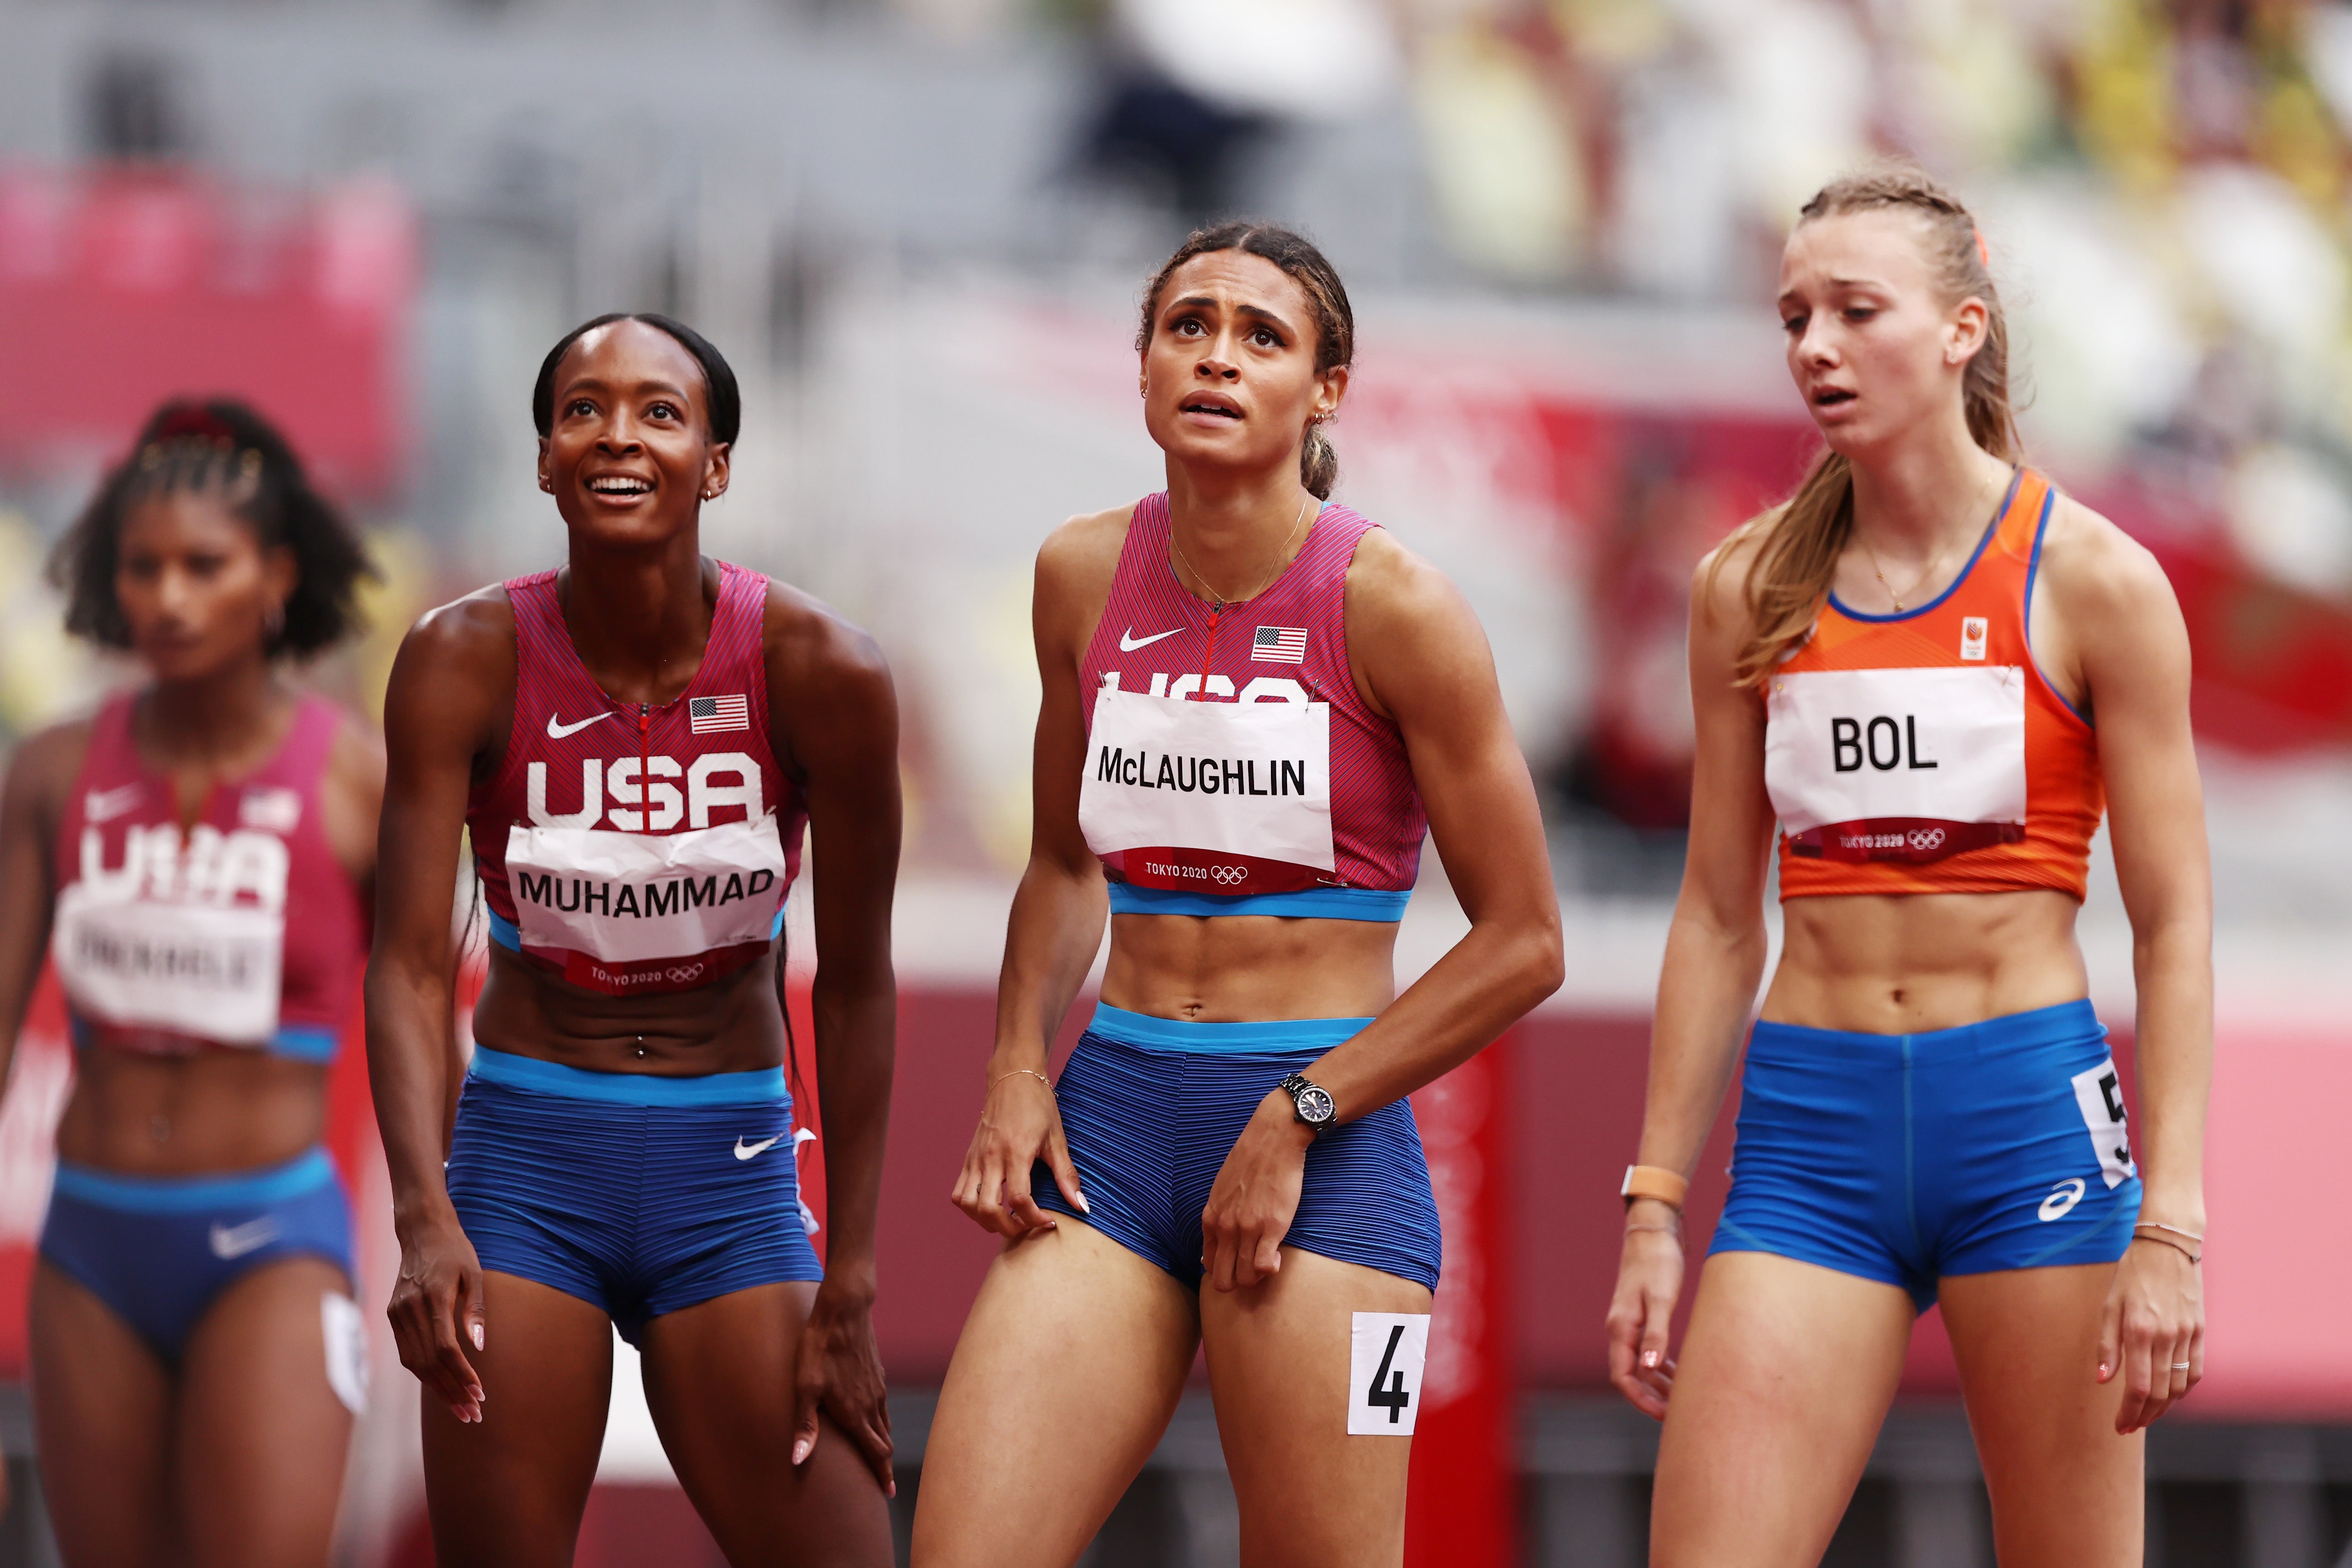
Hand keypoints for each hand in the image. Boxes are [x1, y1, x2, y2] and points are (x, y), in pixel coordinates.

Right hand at [388, 1203, 487, 1422]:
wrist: (422, 1232)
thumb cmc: (455, 1251)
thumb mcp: (475, 1274)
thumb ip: (477, 1310)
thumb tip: (479, 1347)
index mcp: (433, 1296)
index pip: (446, 1348)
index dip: (462, 1374)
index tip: (479, 1393)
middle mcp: (409, 1308)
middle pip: (430, 1362)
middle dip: (452, 1392)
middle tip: (473, 1414)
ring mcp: (396, 1313)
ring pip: (415, 1363)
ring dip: (437, 1389)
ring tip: (460, 1408)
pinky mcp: (392, 1316)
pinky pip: (407, 1353)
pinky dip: (424, 1373)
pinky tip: (441, 1386)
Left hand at [791, 1276, 895, 1496]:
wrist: (844, 1311)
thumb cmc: (820, 1348)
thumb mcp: (805, 1387)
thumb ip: (804, 1426)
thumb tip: (797, 1460)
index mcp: (856, 1413)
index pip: (875, 1452)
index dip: (881, 1474)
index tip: (887, 1493)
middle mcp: (872, 1404)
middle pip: (884, 1441)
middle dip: (883, 1464)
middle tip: (882, 1483)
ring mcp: (878, 1388)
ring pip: (885, 1423)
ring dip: (883, 1442)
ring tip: (877, 1455)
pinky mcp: (878, 1374)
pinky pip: (884, 1406)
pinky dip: (882, 1421)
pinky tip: (873, 1418)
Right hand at [950, 1067, 1087, 1237]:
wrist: (1013, 1078)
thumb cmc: (1038, 1106)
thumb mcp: (1057, 1139)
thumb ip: (1066, 1175)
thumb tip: (1081, 1206)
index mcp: (1016, 1152)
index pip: (1018, 1199)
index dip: (1033, 1219)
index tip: (1048, 1222)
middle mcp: (991, 1157)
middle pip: (987, 1209)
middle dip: (1008, 1228)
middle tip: (1027, 1227)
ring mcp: (976, 1158)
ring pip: (967, 1204)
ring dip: (985, 1221)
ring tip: (1006, 1220)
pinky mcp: (968, 1157)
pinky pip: (959, 1192)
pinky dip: (970, 1207)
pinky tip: (990, 1205)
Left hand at [1199, 1092, 1311, 1290]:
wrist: (1272, 1140)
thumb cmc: (1249, 1162)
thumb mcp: (1220, 1190)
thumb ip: (1217, 1217)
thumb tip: (1213, 1248)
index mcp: (1211, 1219)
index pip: (1210, 1266)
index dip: (1226, 1271)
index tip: (1240, 1263)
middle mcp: (1225, 1228)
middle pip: (1225, 1280)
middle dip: (1239, 1282)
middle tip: (1254, 1268)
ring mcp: (1247, 1228)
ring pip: (1246, 1278)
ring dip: (1258, 1277)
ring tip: (1268, 1260)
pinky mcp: (1272, 1226)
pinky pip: (1265, 1267)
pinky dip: (1271, 1269)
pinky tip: (1277, 1256)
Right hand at [1605, 1204, 1684, 1419]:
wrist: (1653, 1232)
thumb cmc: (1659, 1262)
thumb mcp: (1661, 1298)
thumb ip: (1655, 1334)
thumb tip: (1648, 1369)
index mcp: (1621, 1327)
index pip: (1623, 1376)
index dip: (1641, 1400)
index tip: (1665, 1416)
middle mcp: (1619, 1329)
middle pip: (1629, 1375)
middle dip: (1650, 1398)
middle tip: (1678, 1416)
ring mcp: (1628, 1323)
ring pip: (1638, 1365)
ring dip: (1656, 1384)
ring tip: (1682, 1399)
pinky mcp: (1639, 1316)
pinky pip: (1645, 1351)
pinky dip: (1659, 1366)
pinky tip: (1678, 1373)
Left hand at [2098, 1235, 2202, 1432]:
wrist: (2168, 1246)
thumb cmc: (2132, 1273)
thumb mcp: (2109, 1304)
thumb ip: (2106, 1344)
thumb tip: (2103, 1380)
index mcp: (2139, 1331)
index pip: (2138, 1387)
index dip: (2129, 1412)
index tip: (2119, 1426)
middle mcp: (2166, 1337)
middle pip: (2160, 1393)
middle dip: (2144, 1416)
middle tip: (2130, 1426)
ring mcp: (2187, 1335)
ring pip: (2180, 1386)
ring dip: (2165, 1407)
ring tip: (2147, 1415)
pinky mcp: (2200, 1331)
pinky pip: (2196, 1371)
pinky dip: (2184, 1389)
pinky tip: (2171, 1396)